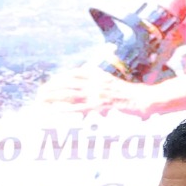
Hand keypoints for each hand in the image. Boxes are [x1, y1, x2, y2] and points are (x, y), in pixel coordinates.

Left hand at [37, 67, 154, 116]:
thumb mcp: (113, 84)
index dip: (60, 78)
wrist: (145, 99)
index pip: (74, 74)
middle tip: (40, 93)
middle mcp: (96, 82)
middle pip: (68, 83)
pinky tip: (57, 111)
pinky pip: (81, 107)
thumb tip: (90, 88)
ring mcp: (98, 93)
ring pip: (71, 94)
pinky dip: (68, 108)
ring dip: (55, 97)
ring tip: (41, 100)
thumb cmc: (130, 95)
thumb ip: (100, 83)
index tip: (49, 83)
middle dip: (52, 88)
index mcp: (98, 75)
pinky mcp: (102, 105)